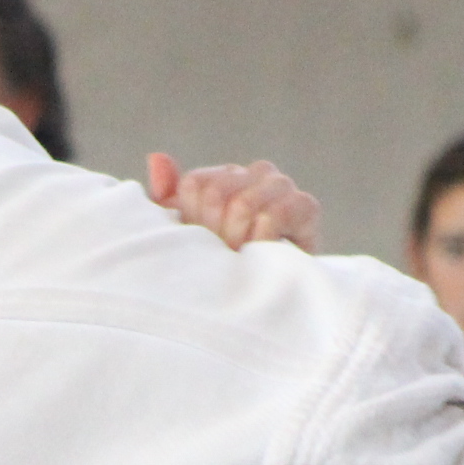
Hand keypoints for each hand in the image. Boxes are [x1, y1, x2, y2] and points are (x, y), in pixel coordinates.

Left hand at [147, 154, 321, 253]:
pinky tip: (265, 254)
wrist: (264, 305)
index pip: (196, 184)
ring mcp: (283, 186)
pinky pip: (272, 216)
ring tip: (246, 256)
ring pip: (243, 204)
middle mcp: (258, 172)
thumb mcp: (184, 236)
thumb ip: (167, 199)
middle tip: (228, 255)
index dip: (194, 221)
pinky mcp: (307, 206)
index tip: (206, 244)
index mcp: (228, 175)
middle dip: (215, 234)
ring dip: (237, 240)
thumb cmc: (222, 267)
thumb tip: (157, 159)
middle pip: (216, 193)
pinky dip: (261, 241)